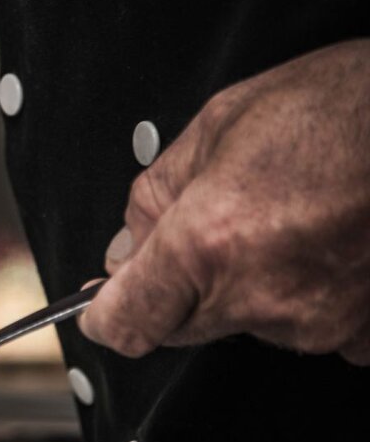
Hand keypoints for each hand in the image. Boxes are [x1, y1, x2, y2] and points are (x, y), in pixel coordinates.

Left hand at [78, 39, 369, 364]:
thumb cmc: (346, 106)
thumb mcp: (220, 123)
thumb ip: (156, 195)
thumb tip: (126, 245)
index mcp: (207, 243)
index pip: (125, 322)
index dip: (104, 316)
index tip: (99, 308)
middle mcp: (259, 295)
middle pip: (179, 325)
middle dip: (177, 286)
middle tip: (216, 224)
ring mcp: (317, 321)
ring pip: (246, 322)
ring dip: (248, 285)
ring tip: (289, 218)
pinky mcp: (364, 334)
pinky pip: (311, 327)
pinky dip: (306, 294)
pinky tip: (325, 245)